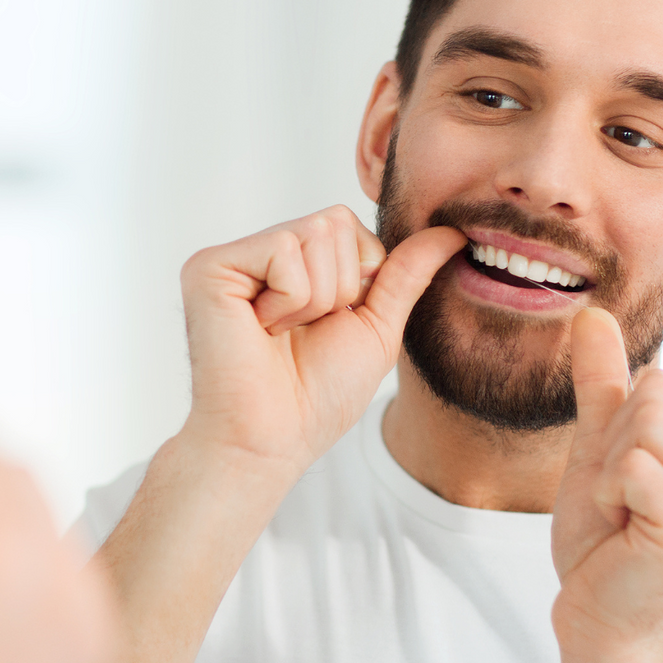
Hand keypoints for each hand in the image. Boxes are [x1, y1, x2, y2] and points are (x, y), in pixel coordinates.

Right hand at [177, 205, 465, 476]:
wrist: (273, 440)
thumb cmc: (317, 395)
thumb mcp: (376, 326)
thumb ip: (406, 274)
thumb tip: (453, 231)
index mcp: (292, 263)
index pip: (349, 224)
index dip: (359, 279)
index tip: (326, 325)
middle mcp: (258, 253)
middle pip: (335, 222)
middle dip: (339, 288)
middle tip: (301, 332)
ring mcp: (232, 257)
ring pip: (314, 233)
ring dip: (316, 299)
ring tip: (279, 334)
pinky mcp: (209, 267)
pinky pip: (283, 250)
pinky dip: (289, 301)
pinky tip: (260, 330)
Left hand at [549, 308, 662, 656]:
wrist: (598, 617)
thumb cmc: (602, 539)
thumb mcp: (598, 446)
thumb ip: (602, 382)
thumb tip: (591, 313)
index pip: (659, 380)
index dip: (619, 428)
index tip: (626, 483)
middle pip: (654, 392)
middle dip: (614, 446)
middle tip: (622, 503)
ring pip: (643, 424)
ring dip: (610, 471)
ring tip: (625, 516)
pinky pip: (632, 466)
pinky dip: (609, 494)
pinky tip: (625, 532)